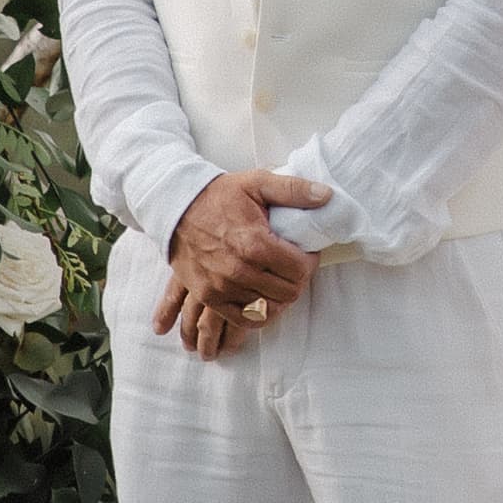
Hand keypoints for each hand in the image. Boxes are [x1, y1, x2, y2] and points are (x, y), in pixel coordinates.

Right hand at [155, 170, 332, 356]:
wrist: (175, 207)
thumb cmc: (218, 195)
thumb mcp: (257, 182)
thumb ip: (294, 190)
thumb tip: (327, 196)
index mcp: (254, 243)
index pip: (299, 269)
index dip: (310, 262)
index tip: (307, 253)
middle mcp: (239, 271)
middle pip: (287, 292)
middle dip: (298, 280)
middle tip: (296, 266)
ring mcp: (222, 288)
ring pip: (269, 309)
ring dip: (281, 297)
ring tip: (281, 280)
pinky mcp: (209, 297)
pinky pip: (243, 320)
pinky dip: (259, 315)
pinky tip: (265, 301)